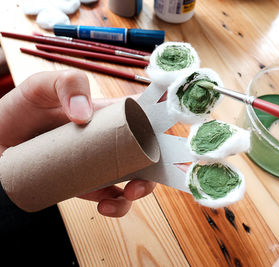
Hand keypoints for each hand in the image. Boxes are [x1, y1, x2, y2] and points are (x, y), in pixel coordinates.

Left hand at [0, 70, 155, 216]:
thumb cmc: (20, 110)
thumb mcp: (41, 87)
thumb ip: (67, 84)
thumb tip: (85, 117)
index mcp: (108, 114)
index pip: (144, 114)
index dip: (164, 119)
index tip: (177, 128)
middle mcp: (110, 140)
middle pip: (146, 152)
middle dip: (157, 166)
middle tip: (148, 176)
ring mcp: (100, 163)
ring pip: (134, 178)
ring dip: (141, 190)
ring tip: (127, 195)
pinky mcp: (86, 184)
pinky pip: (111, 198)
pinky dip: (117, 206)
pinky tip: (107, 206)